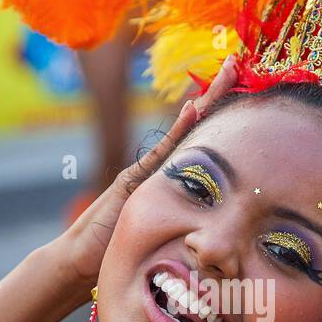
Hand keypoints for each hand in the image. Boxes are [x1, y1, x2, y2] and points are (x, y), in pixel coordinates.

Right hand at [53, 53, 240, 288]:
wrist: (82, 259)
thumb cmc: (120, 252)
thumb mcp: (163, 234)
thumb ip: (184, 223)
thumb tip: (217, 234)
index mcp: (170, 176)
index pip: (200, 137)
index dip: (218, 112)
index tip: (239, 86)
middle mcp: (158, 165)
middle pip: (192, 122)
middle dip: (214, 92)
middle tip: (235, 62)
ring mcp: (145, 170)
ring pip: (181, 130)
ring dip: (204, 101)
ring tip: (225, 72)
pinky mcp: (133, 180)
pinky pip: (161, 152)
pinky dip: (179, 131)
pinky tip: (194, 110)